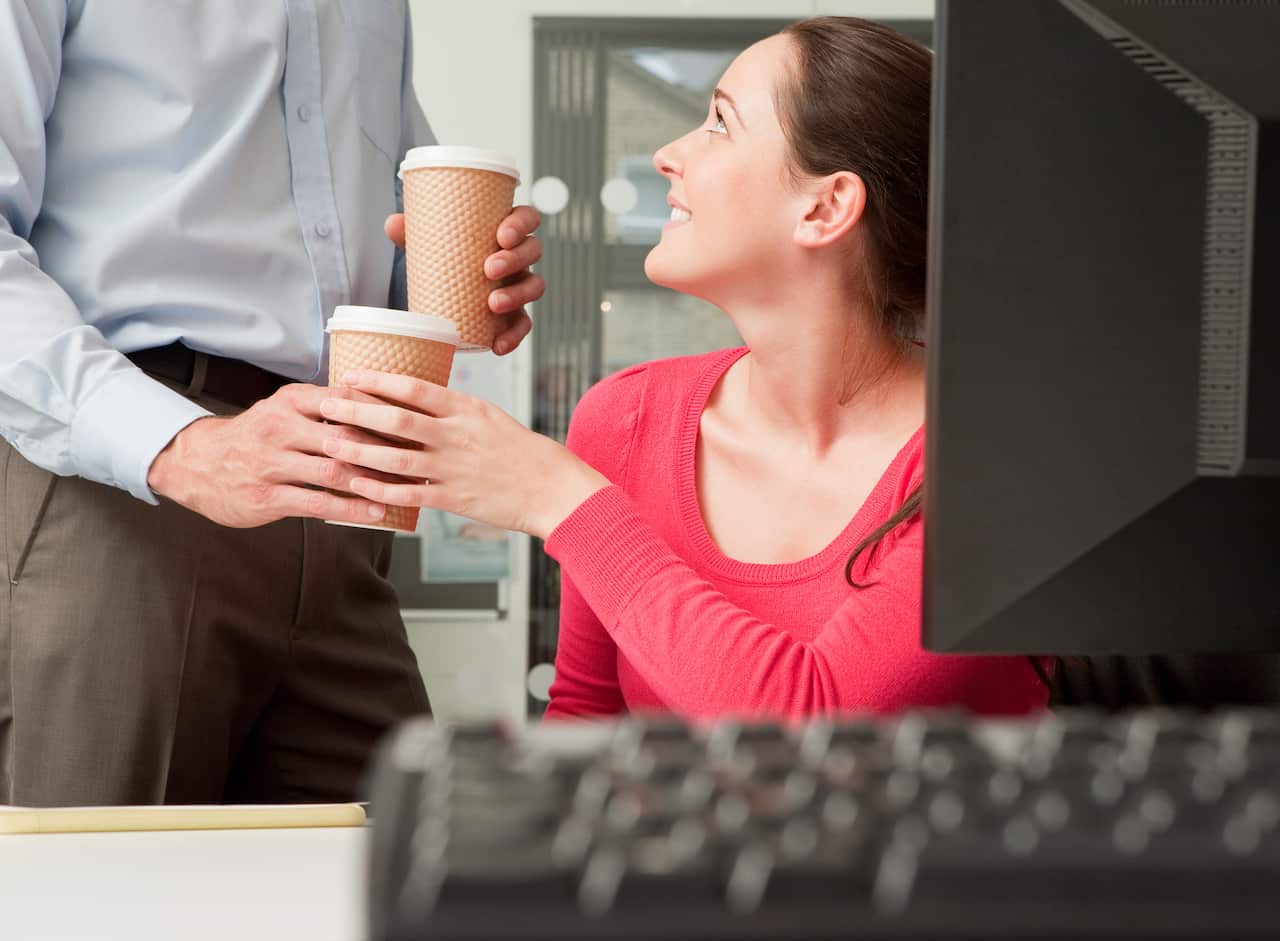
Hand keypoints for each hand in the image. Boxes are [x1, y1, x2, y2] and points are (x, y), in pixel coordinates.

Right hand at [147, 383, 419, 527]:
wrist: (196, 464)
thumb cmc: (255, 435)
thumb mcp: (283, 408)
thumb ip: (324, 405)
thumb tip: (379, 400)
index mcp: (290, 401)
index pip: (345, 400)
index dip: (384, 412)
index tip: (416, 421)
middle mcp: (281, 428)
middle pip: (346, 435)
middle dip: (387, 449)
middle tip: (422, 458)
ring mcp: (272, 463)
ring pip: (335, 470)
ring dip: (375, 481)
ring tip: (408, 489)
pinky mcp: (268, 496)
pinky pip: (318, 503)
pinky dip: (352, 508)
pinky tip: (377, 512)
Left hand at [316, 369, 608, 539]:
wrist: (551, 488)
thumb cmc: (521, 451)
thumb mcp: (489, 417)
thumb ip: (453, 410)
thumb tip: (416, 399)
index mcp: (466, 409)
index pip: (414, 388)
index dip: (378, 381)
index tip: (350, 376)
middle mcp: (456, 435)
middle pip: (396, 419)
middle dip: (356, 411)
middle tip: (326, 404)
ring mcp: (454, 468)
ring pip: (395, 457)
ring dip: (358, 450)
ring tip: (329, 443)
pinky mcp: (454, 498)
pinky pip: (409, 494)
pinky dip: (379, 489)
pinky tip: (357, 485)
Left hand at [384, 204, 543, 355]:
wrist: (444, 292)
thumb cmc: (444, 258)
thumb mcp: (428, 242)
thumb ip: (411, 231)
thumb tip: (393, 223)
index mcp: (504, 231)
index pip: (527, 218)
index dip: (522, 224)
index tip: (501, 235)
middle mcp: (518, 257)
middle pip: (533, 250)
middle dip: (515, 259)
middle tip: (489, 269)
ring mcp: (519, 285)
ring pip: (535, 286)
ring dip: (518, 294)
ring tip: (493, 304)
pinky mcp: (514, 315)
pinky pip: (524, 325)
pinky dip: (515, 336)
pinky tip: (498, 345)